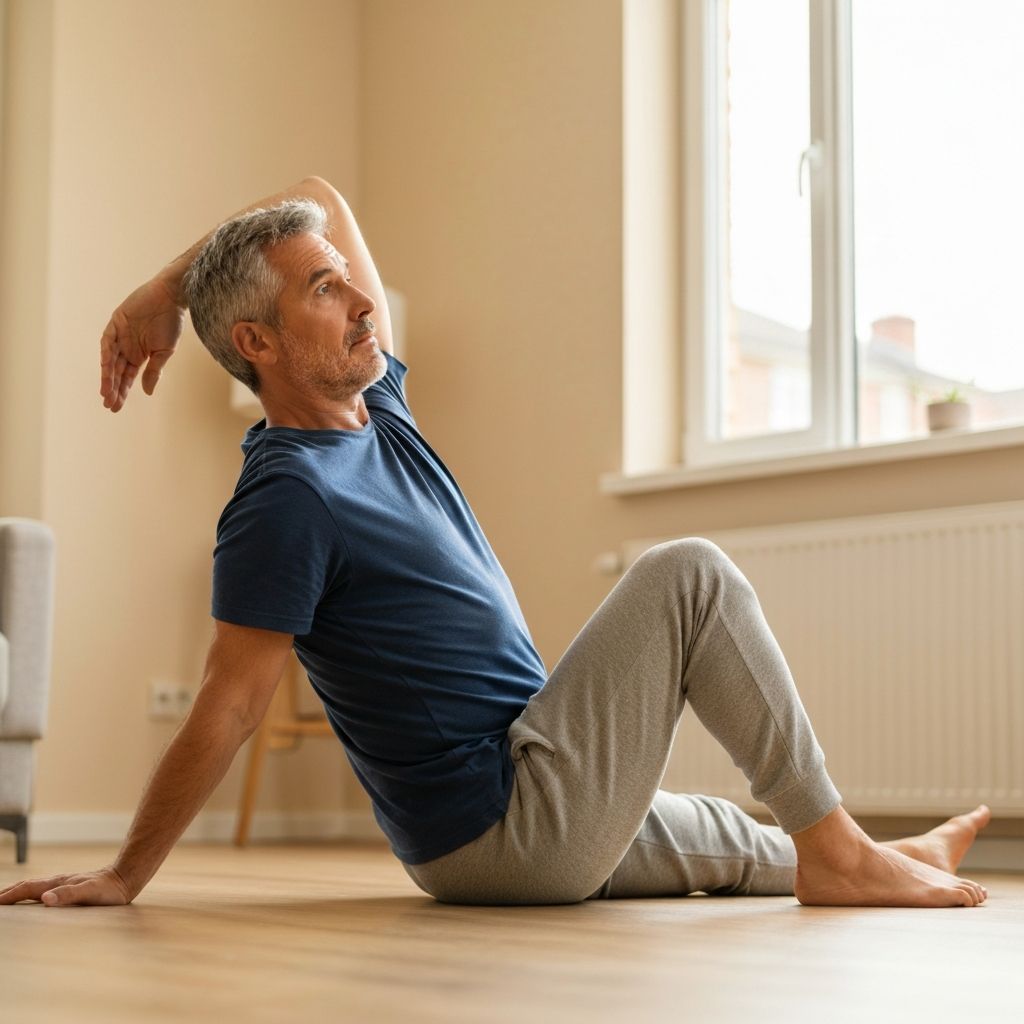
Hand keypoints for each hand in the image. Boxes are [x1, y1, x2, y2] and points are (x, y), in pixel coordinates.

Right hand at [0, 866, 132, 906]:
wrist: (124, 878)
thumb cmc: (109, 889)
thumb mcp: (90, 893)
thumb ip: (69, 895)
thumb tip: (44, 899)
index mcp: (58, 883)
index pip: (27, 888)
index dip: (9, 896)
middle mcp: (57, 881)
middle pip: (26, 886)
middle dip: (7, 892)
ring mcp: (63, 883)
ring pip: (34, 887)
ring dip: (17, 892)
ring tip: (5, 898)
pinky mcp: (69, 888)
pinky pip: (43, 890)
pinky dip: (30, 894)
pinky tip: (33, 899)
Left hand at [100, 275, 185, 411]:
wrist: (171, 297)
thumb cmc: (171, 323)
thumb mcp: (164, 352)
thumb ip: (154, 371)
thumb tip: (147, 392)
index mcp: (140, 355)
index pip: (128, 377)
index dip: (122, 392)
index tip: (116, 407)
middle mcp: (127, 347)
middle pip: (117, 372)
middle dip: (113, 388)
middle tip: (109, 404)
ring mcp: (120, 335)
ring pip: (110, 360)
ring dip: (107, 375)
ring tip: (106, 392)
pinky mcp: (116, 322)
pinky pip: (108, 340)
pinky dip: (106, 353)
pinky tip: (106, 368)